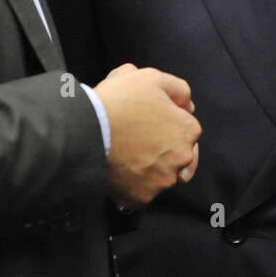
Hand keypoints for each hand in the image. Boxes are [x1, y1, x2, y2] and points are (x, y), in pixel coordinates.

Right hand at [94, 64, 201, 208]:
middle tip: (138, 143)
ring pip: (160, 178)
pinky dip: (132, 188)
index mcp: (188, 130)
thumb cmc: (120, 100)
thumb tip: (188, 105)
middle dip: (163, 151)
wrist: (86, 129)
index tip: (149, 124)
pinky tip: (119, 173)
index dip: (168, 125)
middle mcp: (182, 159)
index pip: (187, 131)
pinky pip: (140, 196)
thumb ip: (177, 89)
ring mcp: (162, 181)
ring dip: (148, 171)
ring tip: (126, 158)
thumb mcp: (152, 78)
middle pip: (177, 157)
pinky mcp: (141, 198)